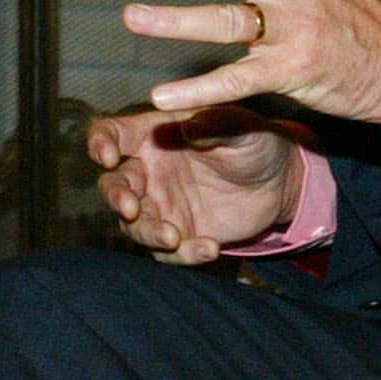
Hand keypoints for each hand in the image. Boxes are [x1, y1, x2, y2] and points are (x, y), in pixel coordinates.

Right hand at [87, 106, 300, 265]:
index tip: (108, 157)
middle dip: (115, 196)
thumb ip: (214, 125)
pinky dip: (183, 254)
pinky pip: (168, 251)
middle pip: (113, 184)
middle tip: (130, 207)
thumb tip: (188, 129)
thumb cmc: (253, 140)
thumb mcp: (239, 125)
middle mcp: (150, 171)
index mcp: (154, 134)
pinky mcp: (181, 234)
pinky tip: (210, 247)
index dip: (100, 143)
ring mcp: (162, 205)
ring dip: (146, 232)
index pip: (112, 133)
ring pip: (132, 223)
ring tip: (174, 237)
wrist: (280, 181)